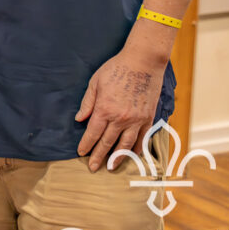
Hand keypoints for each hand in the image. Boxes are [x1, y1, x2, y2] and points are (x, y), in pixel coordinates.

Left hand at [76, 46, 164, 171]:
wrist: (143, 61)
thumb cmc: (116, 69)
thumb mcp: (95, 82)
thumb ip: (87, 103)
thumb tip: (79, 119)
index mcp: (104, 109)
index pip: (93, 133)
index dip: (86, 144)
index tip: (81, 153)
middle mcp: (121, 118)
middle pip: (108, 142)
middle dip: (99, 156)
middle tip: (93, 167)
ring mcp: (137, 119)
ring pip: (126, 144)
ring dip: (118, 157)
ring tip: (112, 166)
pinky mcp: (149, 117)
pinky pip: (142, 137)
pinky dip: (137, 147)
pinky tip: (133, 154)